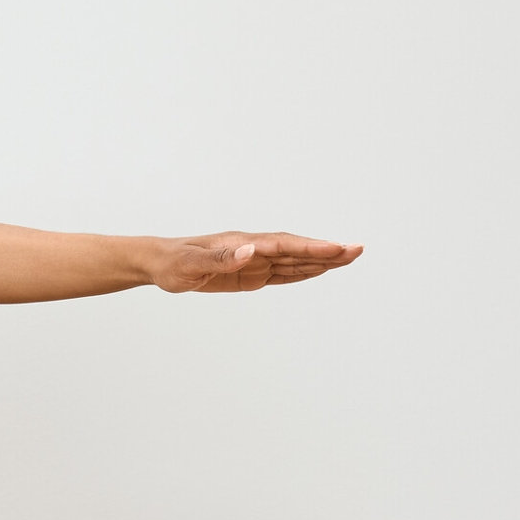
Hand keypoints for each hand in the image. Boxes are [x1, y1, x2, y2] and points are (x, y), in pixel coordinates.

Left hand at [152, 233, 362, 293]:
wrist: (161, 263)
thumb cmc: (173, 262)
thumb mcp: (191, 263)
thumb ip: (221, 258)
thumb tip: (251, 251)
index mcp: (243, 244)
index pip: (284, 245)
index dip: (311, 247)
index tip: (337, 248)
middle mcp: (254, 250)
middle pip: (297, 251)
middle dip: (327, 252)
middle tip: (358, 250)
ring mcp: (254, 261)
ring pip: (293, 262)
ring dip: (321, 261)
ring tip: (350, 258)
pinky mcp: (249, 274)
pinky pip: (280, 274)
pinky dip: (302, 273)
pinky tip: (319, 271)